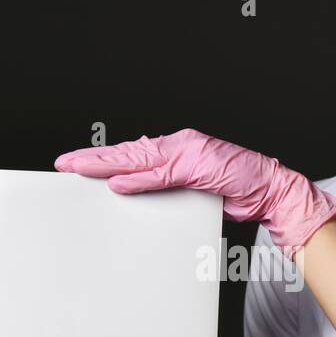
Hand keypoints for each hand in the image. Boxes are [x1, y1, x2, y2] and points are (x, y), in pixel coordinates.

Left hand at [53, 128, 335, 259]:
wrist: (271, 189)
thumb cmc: (236, 190)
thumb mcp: (193, 189)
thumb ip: (162, 185)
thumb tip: (128, 188)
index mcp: (177, 150)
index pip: (133, 155)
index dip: (103, 159)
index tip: (76, 164)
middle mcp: (179, 146)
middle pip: (128, 153)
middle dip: (93, 159)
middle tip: (64, 163)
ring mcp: (187, 154)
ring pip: (137, 158)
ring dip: (106, 164)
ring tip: (77, 169)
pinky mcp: (196, 167)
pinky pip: (160, 174)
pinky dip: (138, 178)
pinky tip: (116, 183)